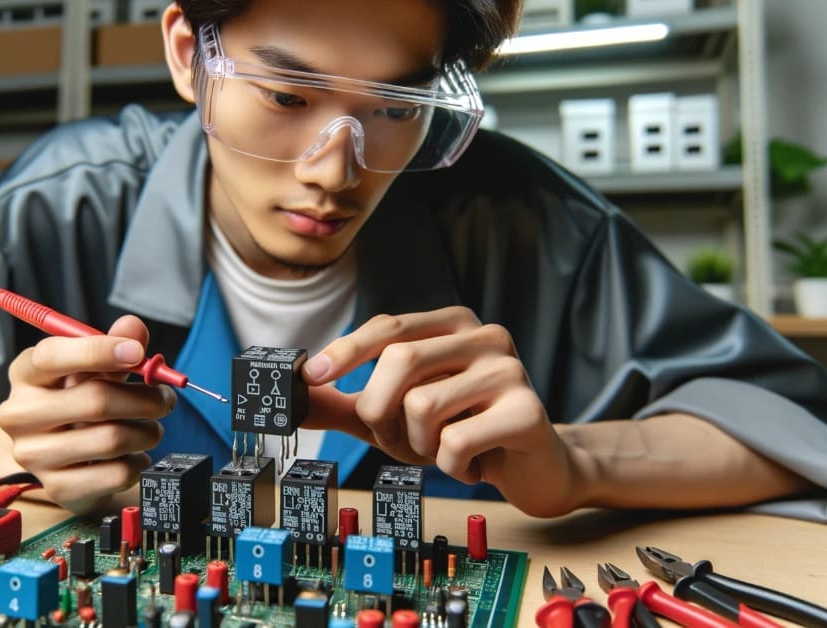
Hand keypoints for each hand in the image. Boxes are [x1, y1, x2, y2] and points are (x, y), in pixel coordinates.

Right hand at [0, 315, 174, 513]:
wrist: (57, 456)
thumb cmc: (77, 401)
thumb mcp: (92, 367)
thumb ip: (114, 343)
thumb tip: (133, 329)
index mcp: (25, 374)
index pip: (52, 357)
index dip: (99, 351)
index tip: (137, 352)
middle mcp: (20, 414)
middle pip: (94, 401)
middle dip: (144, 398)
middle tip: (165, 398)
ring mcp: (35, 455)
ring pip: (112, 439)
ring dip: (148, 431)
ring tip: (151, 427)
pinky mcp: (58, 487)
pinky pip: (117, 473)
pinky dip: (139, 462)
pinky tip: (135, 455)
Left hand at [301, 307, 583, 516]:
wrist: (533, 468)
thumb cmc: (460, 433)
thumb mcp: (395, 416)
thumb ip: (346, 404)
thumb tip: (293, 398)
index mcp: (452, 325)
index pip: (389, 327)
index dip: (346, 351)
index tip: (312, 377)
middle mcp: (484, 336)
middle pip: (400, 362)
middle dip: (382, 412)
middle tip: (399, 438)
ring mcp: (510, 369)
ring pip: (423, 406)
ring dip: (419, 445)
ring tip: (444, 450)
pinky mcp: (528, 411)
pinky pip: (455, 442)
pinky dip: (451, 467)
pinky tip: (473, 464)